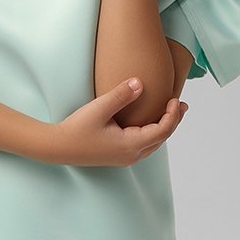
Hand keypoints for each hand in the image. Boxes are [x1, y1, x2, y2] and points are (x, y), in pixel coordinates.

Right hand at [45, 78, 188, 166]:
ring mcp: (125, 157)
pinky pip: (144, 145)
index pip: (162, 130)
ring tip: (170, 112)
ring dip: (164, 127)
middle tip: (181, 104)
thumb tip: (140, 82)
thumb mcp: (100, 108)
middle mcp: (131, 155)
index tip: (175, 98)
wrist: (58, 147)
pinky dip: (152, 132)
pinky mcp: (118, 156)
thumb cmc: (77, 128)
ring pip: (153, 143)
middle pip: (162, 138)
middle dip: (173, 121)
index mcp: (131, 145)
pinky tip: (149, 122)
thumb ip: (121, 95)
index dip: (172, 115)